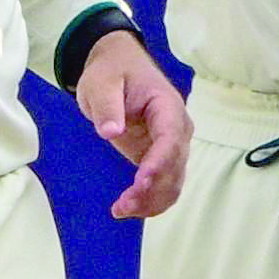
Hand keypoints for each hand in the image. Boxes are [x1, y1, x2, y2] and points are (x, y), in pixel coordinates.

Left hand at [74, 30, 189, 217]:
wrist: (117, 68)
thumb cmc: (111, 72)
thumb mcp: (101, 82)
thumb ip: (107, 105)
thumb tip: (111, 131)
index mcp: (167, 106)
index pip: (171, 138)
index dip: (159, 162)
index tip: (142, 181)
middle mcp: (177, 129)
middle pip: (175, 166)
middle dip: (152, 190)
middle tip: (122, 205)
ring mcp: (172, 146)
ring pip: (173, 182)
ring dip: (151, 202)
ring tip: (120, 211)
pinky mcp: (159, 159)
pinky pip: (163, 186)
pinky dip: (150, 201)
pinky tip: (127, 209)